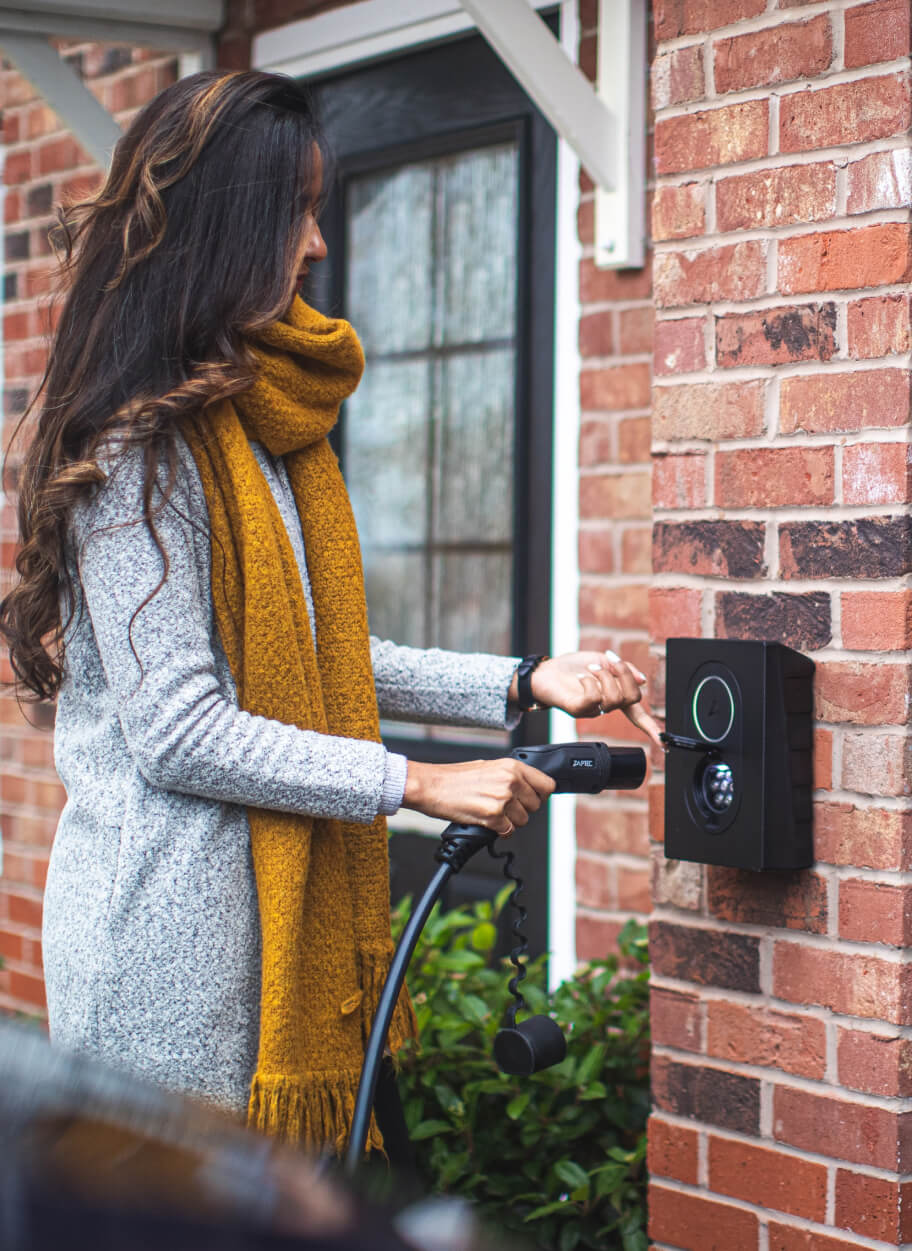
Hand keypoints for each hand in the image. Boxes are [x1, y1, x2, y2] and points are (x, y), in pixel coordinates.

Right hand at [402, 757, 555, 836]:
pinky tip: (488, 823)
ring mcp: (502, 799)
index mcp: (511, 766)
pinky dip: (500, 831)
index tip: (532, 798)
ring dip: (510, 822)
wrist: (431, 786)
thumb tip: (526, 787)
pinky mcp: (492, 817)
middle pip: (536, 806)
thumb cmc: (454, 777)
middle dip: (522, 810)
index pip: (547, 784)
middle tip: (505, 807)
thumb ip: (510, 776)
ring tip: (493, 813)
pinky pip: (508, 831)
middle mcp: (510, 781)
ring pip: (523, 821)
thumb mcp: (488, 767)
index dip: (540, 794)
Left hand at [512, 650, 664, 750]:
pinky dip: (590, 681)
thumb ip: (624, 669)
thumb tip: (643, 681)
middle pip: (632, 697)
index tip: (664, 743)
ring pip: (614, 698)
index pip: (638, 715)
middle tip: (607, 662)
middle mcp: (606, 707)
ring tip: (590, 668)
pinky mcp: (578, 710)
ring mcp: (592, 710)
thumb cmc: (573, 666)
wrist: (545, 670)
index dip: (652, 728)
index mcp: (615, 696)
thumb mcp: (604, 659)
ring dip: (604, 675)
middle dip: (623, 674)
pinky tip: (581, 677)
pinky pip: (594, 698)